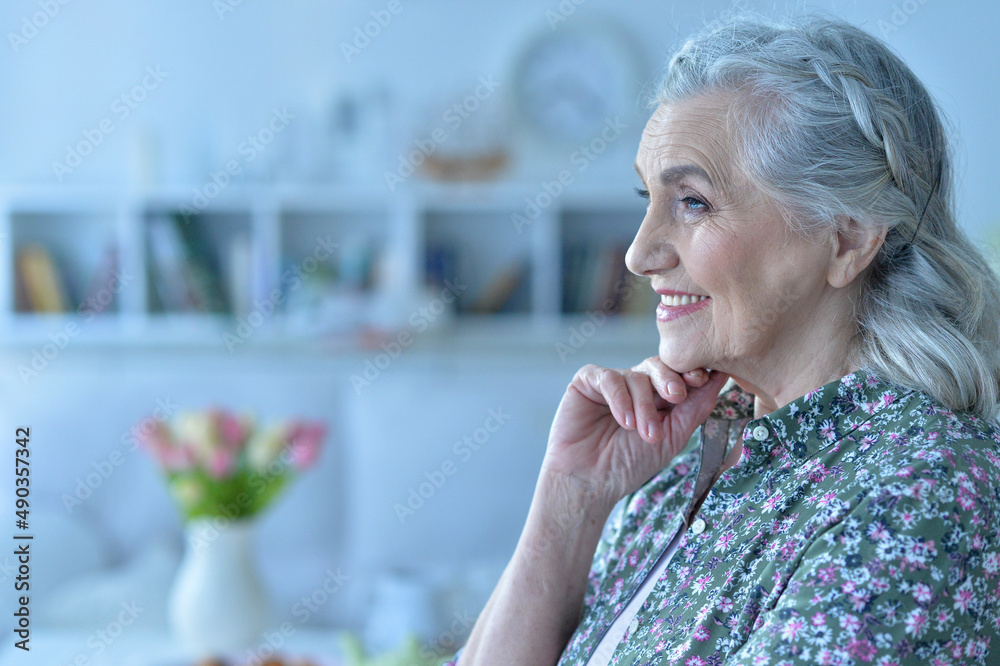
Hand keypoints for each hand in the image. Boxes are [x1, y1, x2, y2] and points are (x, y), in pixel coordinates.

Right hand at [542, 357, 728, 507]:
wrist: (589, 483)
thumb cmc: (629, 465)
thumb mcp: (671, 437)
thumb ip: (695, 408)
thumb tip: (720, 377)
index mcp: (658, 397)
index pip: (677, 374)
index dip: (690, 372)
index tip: (701, 380)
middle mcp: (635, 386)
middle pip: (659, 365)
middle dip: (671, 379)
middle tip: (676, 397)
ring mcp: (611, 382)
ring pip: (636, 374)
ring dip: (644, 404)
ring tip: (645, 433)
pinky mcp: (586, 382)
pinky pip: (608, 378)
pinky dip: (620, 398)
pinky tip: (624, 421)